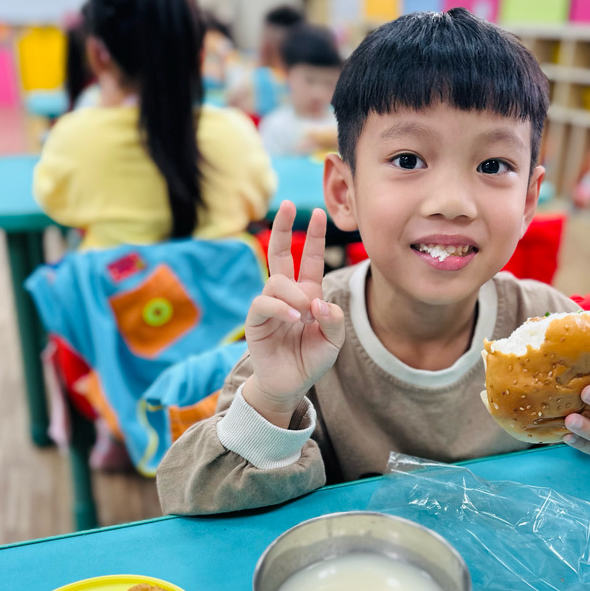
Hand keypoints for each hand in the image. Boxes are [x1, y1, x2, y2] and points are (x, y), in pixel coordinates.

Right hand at [242, 201, 344, 427]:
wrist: (290, 385)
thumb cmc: (311, 360)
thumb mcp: (333, 341)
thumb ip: (333, 321)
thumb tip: (319, 302)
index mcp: (308, 294)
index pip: (310, 259)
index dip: (313, 236)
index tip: (317, 212)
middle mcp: (287, 295)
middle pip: (281, 253)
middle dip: (283, 228)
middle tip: (287, 206)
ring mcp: (269, 307)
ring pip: (276, 282)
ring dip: (294, 294)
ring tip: (305, 314)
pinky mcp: (256, 322)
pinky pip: (263, 304)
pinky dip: (280, 308)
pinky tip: (294, 317)